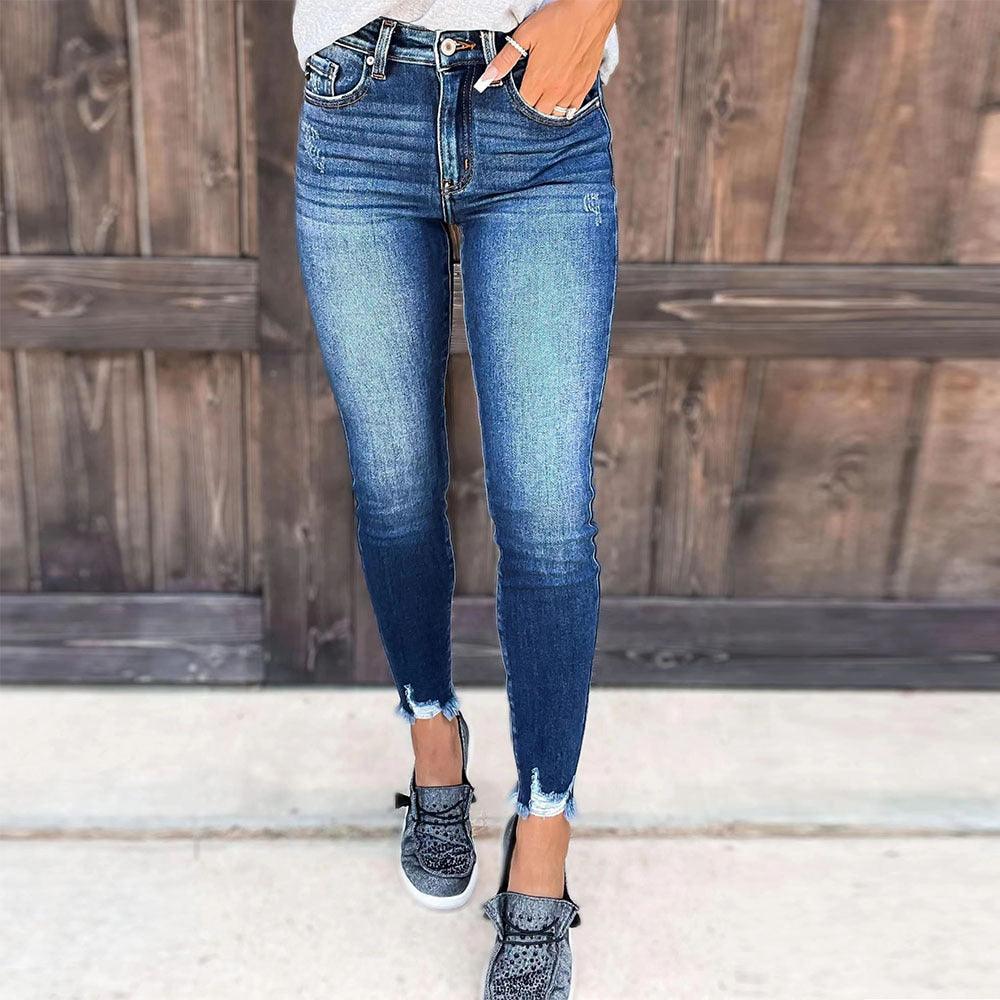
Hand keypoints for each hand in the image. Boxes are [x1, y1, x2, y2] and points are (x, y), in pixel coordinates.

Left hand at [473, 0, 620, 116]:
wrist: (591, 11)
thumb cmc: (558, 19)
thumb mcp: (525, 35)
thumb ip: (504, 60)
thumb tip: (485, 79)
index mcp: (538, 80)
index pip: (523, 105)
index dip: (518, 99)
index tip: (517, 91)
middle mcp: (556, 90)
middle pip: (539, 113)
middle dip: (532, 107)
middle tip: (530, 94)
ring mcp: (572, 90)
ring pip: (556, 114)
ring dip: (548, 109)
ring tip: (543, 98)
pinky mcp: (586, 85)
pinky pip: (573, 109)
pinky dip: (565, 109)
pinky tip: (560, 99)